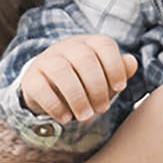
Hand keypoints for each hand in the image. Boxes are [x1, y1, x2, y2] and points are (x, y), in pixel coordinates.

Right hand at [16, 32, 137, 131]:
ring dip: (77, 97)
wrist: (49, 90)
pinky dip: (55, 105)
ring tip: (86, 116)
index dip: (115, 66)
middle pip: (84, 58)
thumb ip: (120, 70)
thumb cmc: (85, 83)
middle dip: (97, 87)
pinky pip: (40, 87)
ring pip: (61, 70)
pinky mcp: (31, 78)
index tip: (120, 88)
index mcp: (88, 43)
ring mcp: (46, 60)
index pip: (104, 45)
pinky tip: (66, 118)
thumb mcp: (105, 77)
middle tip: (102, 109)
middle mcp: (67, 47)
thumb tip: (131, 63)